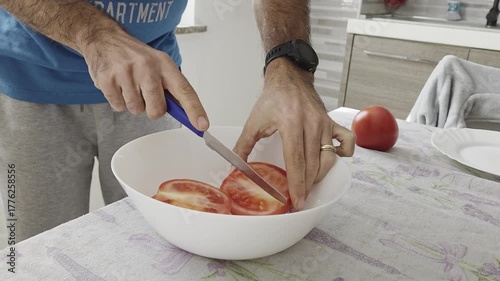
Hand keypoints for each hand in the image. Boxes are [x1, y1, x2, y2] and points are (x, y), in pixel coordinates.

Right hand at [81, 30, 208, 129]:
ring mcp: (126, 73)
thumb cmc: (136, 56)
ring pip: (137, 110)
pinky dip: (119, 101)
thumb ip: (171, 87)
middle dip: (153, 109)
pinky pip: (119, 107)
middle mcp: (147, 67)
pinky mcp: (108, 80)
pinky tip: (118, 86)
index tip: (202, 125)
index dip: (195, 110)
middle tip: (146, 95)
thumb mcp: (158, 64)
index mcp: (164, 64)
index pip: (184, 90)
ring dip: (134, 103)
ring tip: (129, 86)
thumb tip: (184, 112)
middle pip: (157, 109)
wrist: (105, 39)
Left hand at [233, 58, 354, 209]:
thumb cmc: (273, 98)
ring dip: (320, 175)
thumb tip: (235, 166)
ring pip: (328, 157)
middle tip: (300, 200)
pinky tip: (330, 161)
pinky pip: (347, 141)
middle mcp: (311, 124)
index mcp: (291, 123)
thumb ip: (243, 145)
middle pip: (313, 163)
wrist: (289, 78)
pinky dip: (343, 154)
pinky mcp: (331, 122)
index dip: (297, 183)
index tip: (297, 200)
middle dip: (307, 185)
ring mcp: (324, 123)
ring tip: (309, 185)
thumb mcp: (254, 121)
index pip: (296, 160)